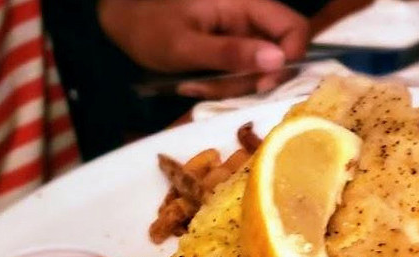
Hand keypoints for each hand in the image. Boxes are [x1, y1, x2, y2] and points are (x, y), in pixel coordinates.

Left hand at [98, 0, 308, 98]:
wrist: (124, 23)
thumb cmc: (150, 28)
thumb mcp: (187, 46)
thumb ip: (232, 53)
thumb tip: (278, 60)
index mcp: (244, 3)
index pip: (294, 28)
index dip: (290, 58)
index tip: (263, 84)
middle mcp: (250, 16)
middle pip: (280, 53)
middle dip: (253, 78)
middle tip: (217, 87)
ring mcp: (242, 34)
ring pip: (261, 68)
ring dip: (233, 84)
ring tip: (197, 82)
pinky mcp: (233, 48)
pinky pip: (243, 72)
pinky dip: (224, 83)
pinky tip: (199, 80)